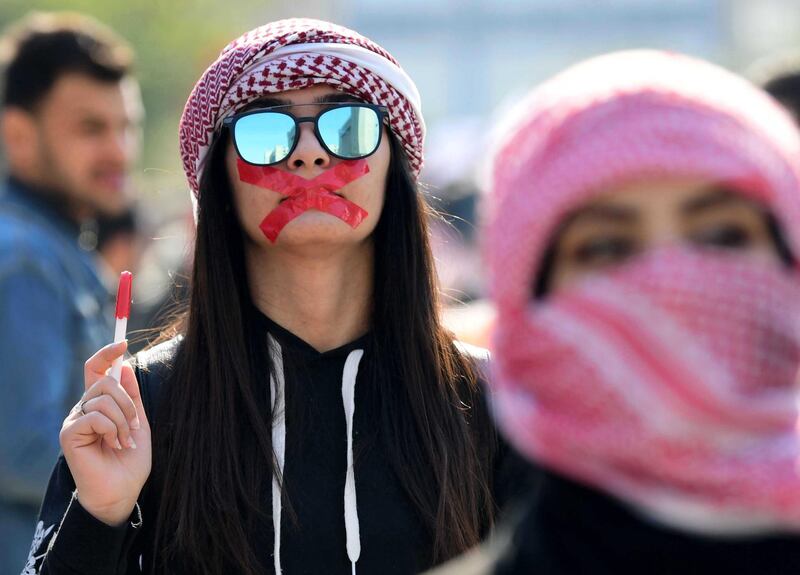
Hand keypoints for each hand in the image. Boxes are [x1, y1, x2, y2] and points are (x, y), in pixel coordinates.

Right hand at [60, 341, 151, 525]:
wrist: (123, 490)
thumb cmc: (130, 459)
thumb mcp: (138, 421)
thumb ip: (131, 395)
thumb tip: (124, 365)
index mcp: (99, 404)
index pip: (95, 369)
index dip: (107, 353)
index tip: (123, 342)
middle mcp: (83, 408)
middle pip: (105, 381)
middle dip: (129, 403)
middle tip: (135, 428)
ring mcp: (74, 420)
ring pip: (103, 398)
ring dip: (124, 420)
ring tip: (124, 441)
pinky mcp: (70, 433)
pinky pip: (96, 416)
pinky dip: (113, 429)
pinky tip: (113, 445)